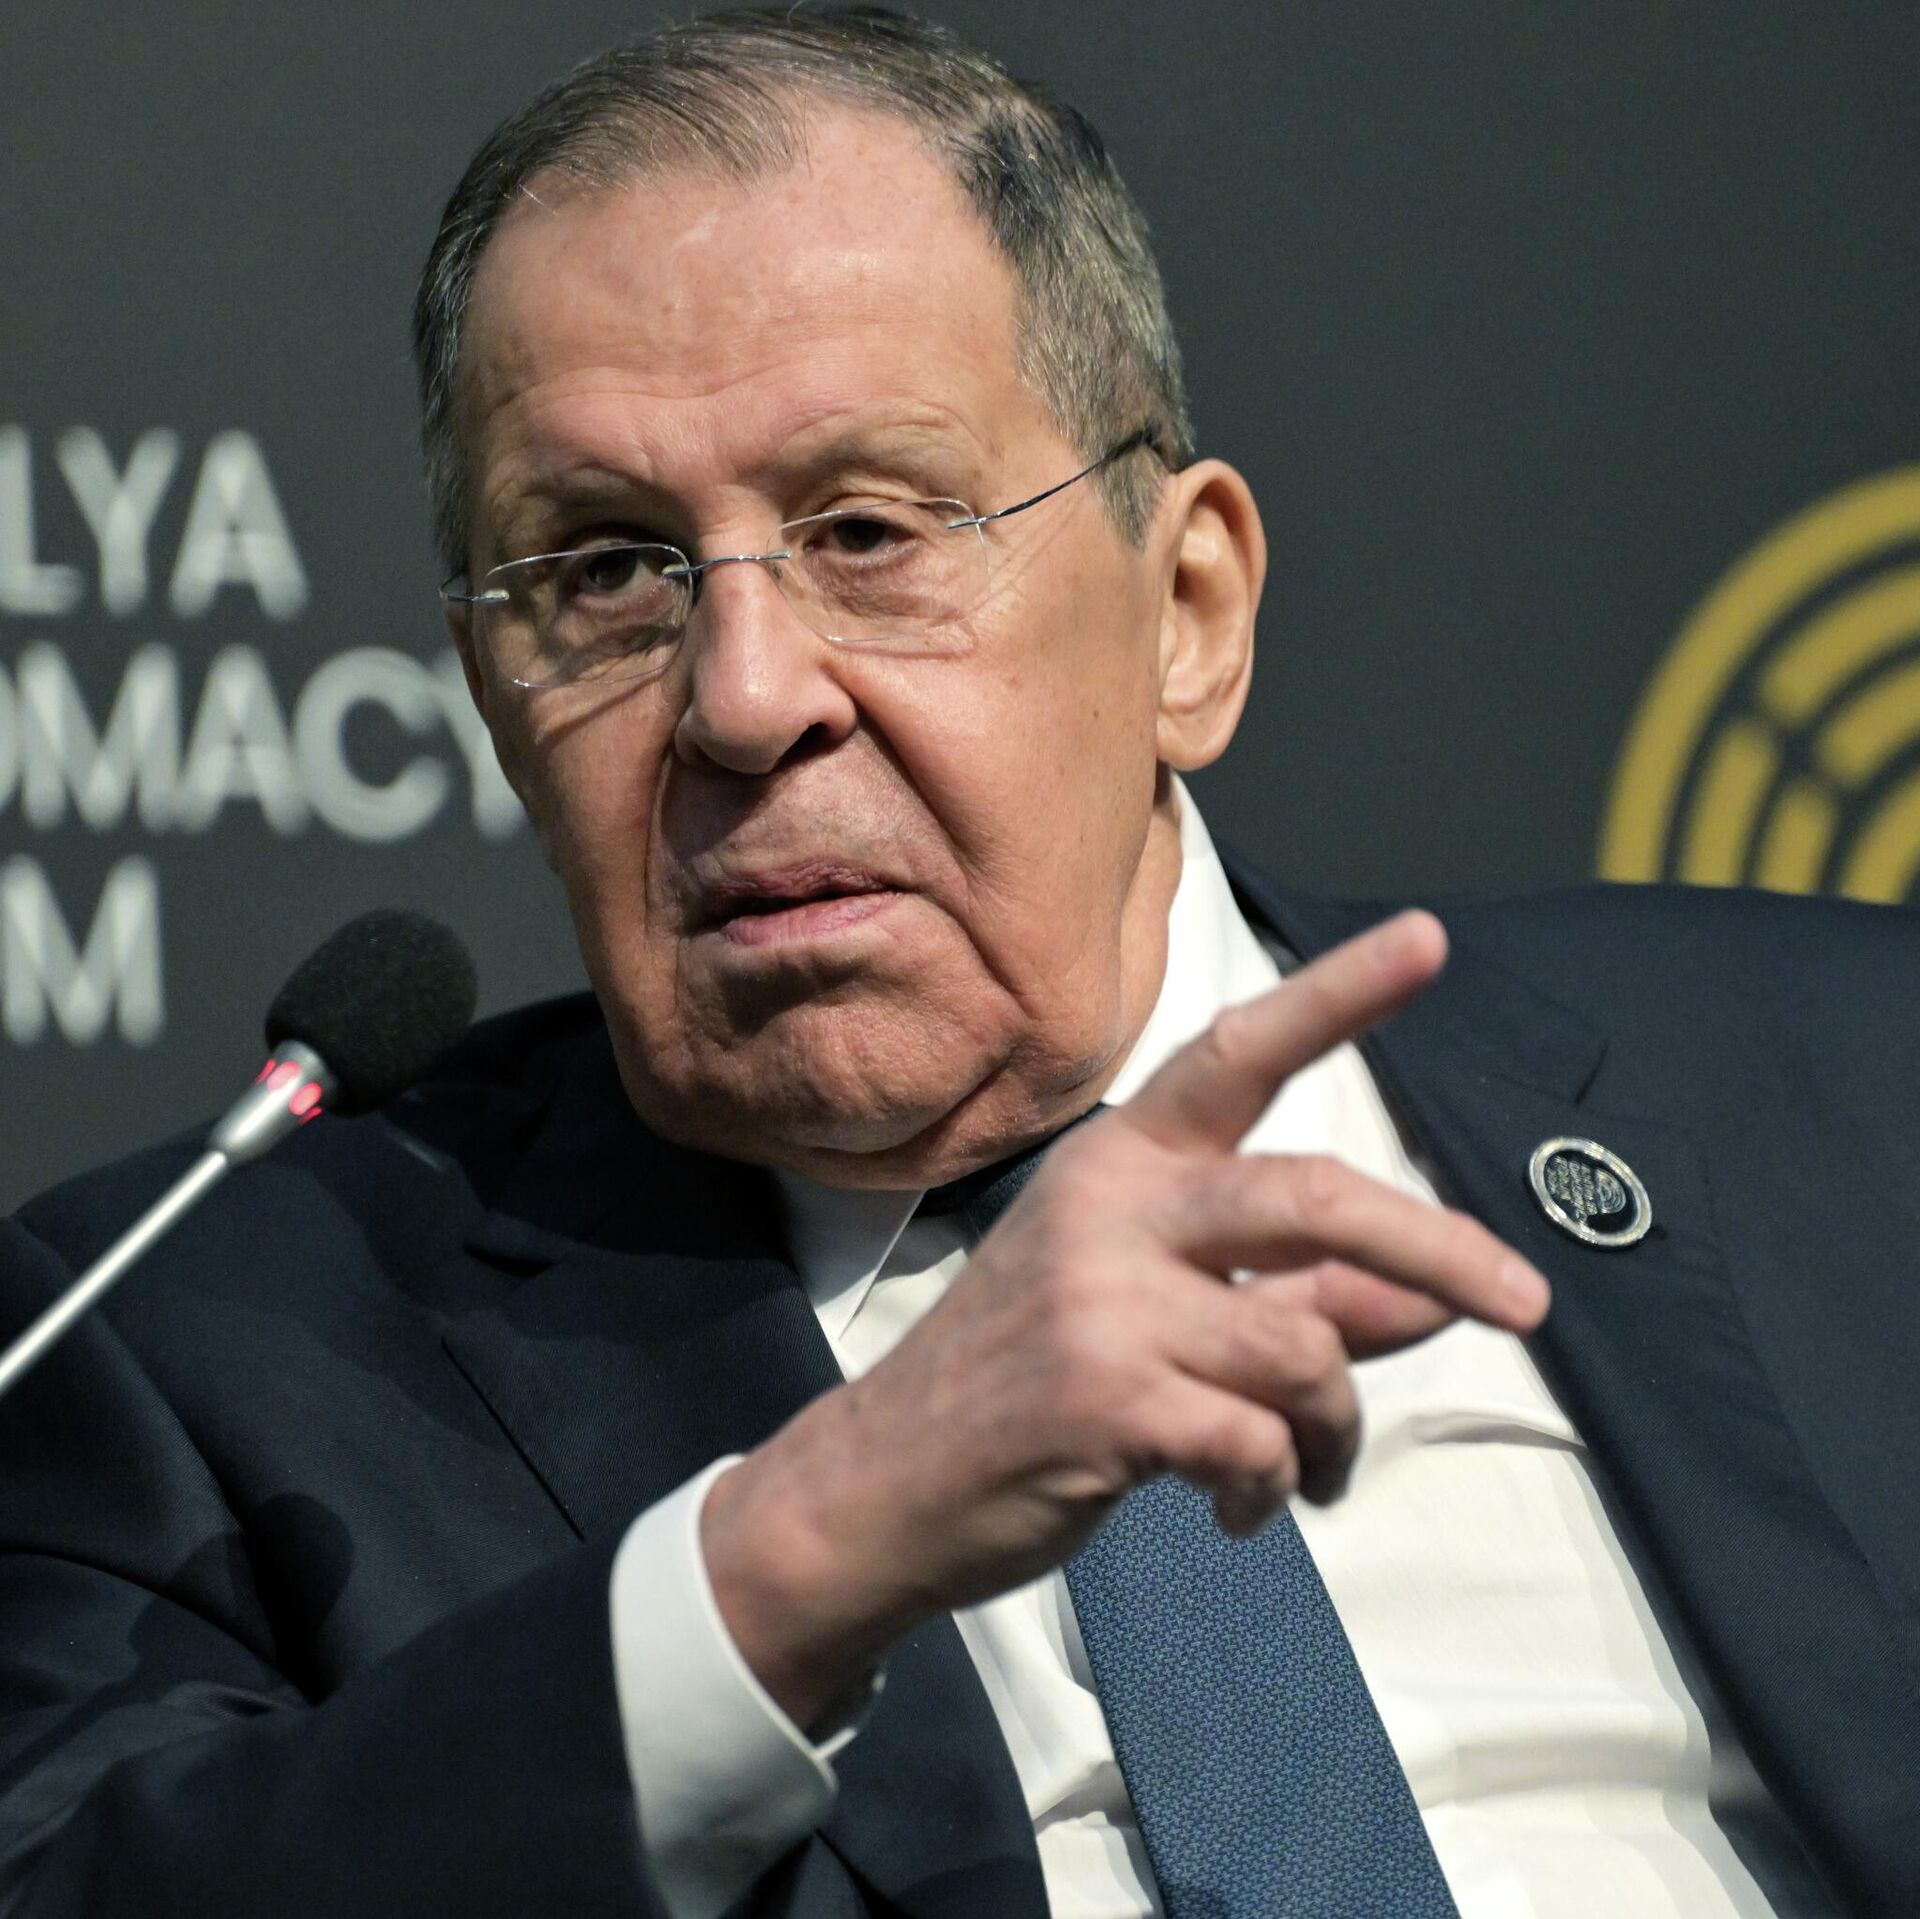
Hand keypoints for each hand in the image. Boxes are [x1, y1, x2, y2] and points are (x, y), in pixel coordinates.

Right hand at [701, 910, 1550, 1726]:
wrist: (884, 1481)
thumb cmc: (1029, 1379)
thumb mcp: (1155, 1310)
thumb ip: (1293, 1292)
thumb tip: (1429, 1296)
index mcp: (1122, 1160)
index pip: (1239, 1053)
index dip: (1340, 995)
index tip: (1428, 938)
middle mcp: (1113, 1208)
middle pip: (1317, 1197)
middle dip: (1440, 1251)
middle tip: (1527, 1303)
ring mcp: (1102, 1302)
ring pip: (1308, 1350)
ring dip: (1335, 1428)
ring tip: (1304, 1465)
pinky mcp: (1103, 1399)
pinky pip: (1260, 1442)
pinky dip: (1273, 1487)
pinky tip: (1233, 1505)